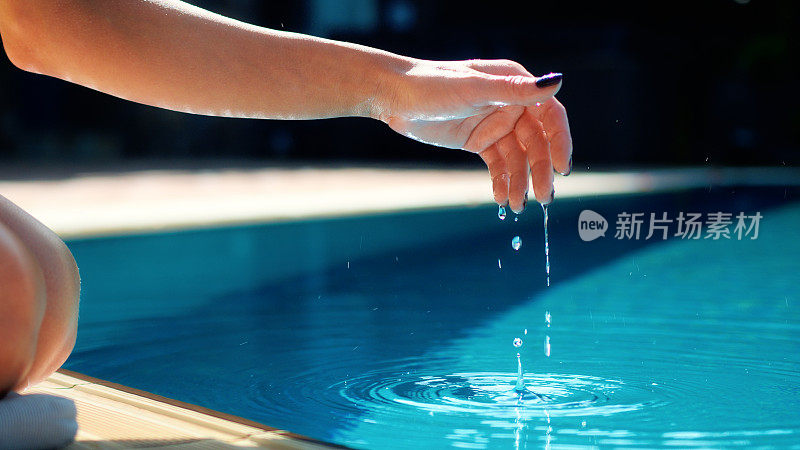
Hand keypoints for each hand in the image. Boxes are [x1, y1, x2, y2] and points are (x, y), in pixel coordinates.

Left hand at [379, 59, 571, 212]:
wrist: (395, 98)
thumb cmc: (431, 84)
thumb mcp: (473, 88)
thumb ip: (514, 90)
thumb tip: (557, 80)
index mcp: (514, 84)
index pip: (549, 114)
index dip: (560, 141)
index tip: (562, 169)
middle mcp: (509, 104)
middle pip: (535, 143)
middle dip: (540, 171)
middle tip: (543, 198)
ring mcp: (494, 124)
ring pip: (518, 158)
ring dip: (521, 183)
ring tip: (518, 206)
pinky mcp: (479, 141)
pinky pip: (499, 166)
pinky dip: (502, 183)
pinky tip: (502, 200)